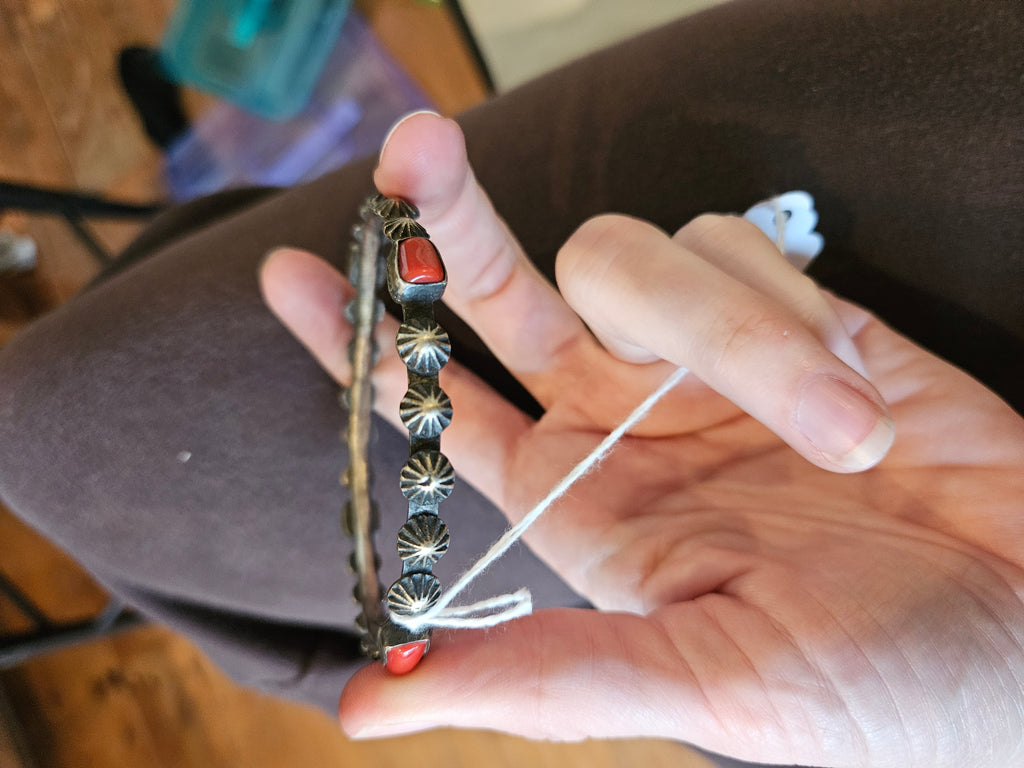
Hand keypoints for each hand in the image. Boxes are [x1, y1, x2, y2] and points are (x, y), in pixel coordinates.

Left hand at [260, 114, 1023, 766]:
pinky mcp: (790, 314)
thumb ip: (540, 677)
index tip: (290, 272)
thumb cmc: (876, 692)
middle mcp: (621, 419)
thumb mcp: (699, 686)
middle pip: (500, 285)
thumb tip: (361, 706)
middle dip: (450, 215)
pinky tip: (860, 396)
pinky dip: (790, 311)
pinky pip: (741, 250)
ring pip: (633, 258)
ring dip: (723, 328)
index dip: (360, 339)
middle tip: (415, 145)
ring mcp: (699, 361)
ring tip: (843, 439)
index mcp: (577, 506)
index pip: (436, 404)